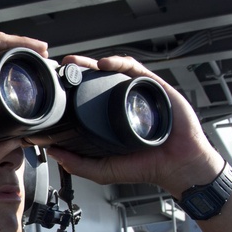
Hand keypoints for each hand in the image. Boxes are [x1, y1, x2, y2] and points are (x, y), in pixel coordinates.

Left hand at [44, 55, 221, 194]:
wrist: (178, 163)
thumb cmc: (146, 166)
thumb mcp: (104, 170)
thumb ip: (78, 164)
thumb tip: (53, 153)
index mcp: (107, 120)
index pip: (83, 100)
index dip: (68, 92)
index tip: (53, 89)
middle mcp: (119, 103)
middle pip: (94, 81)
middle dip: (76, 71)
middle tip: (60, 69)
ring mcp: (135, 93)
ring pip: (111, 70)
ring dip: (91, 63)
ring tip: (75, 63)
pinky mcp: (151, 85)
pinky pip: (132, 68)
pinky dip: (117, 61)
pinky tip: (104, 64)